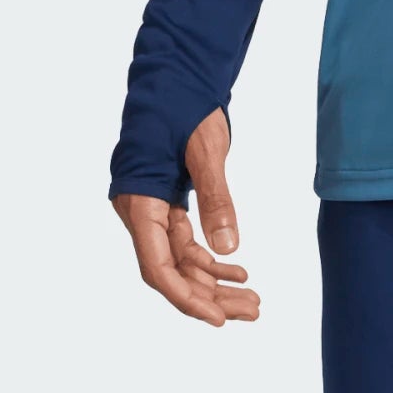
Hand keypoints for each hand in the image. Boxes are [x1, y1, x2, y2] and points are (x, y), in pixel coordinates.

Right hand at [110, 108, 259, 325]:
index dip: (186, 298)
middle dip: (211, 298)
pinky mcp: (167, 205)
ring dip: (217, 285)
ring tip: (254, 302)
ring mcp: (152, 210)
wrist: (174, 72)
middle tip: (253, 312)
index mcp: (138, 201)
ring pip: (182, 263)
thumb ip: (216, 199)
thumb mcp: (206, 150)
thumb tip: (228, 248)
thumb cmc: (183, 103)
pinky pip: (188, 245)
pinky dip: (214, 262)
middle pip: (172, 273)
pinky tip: (241, 273)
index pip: (158, 267)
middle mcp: (139, 211)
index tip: (218, 320)